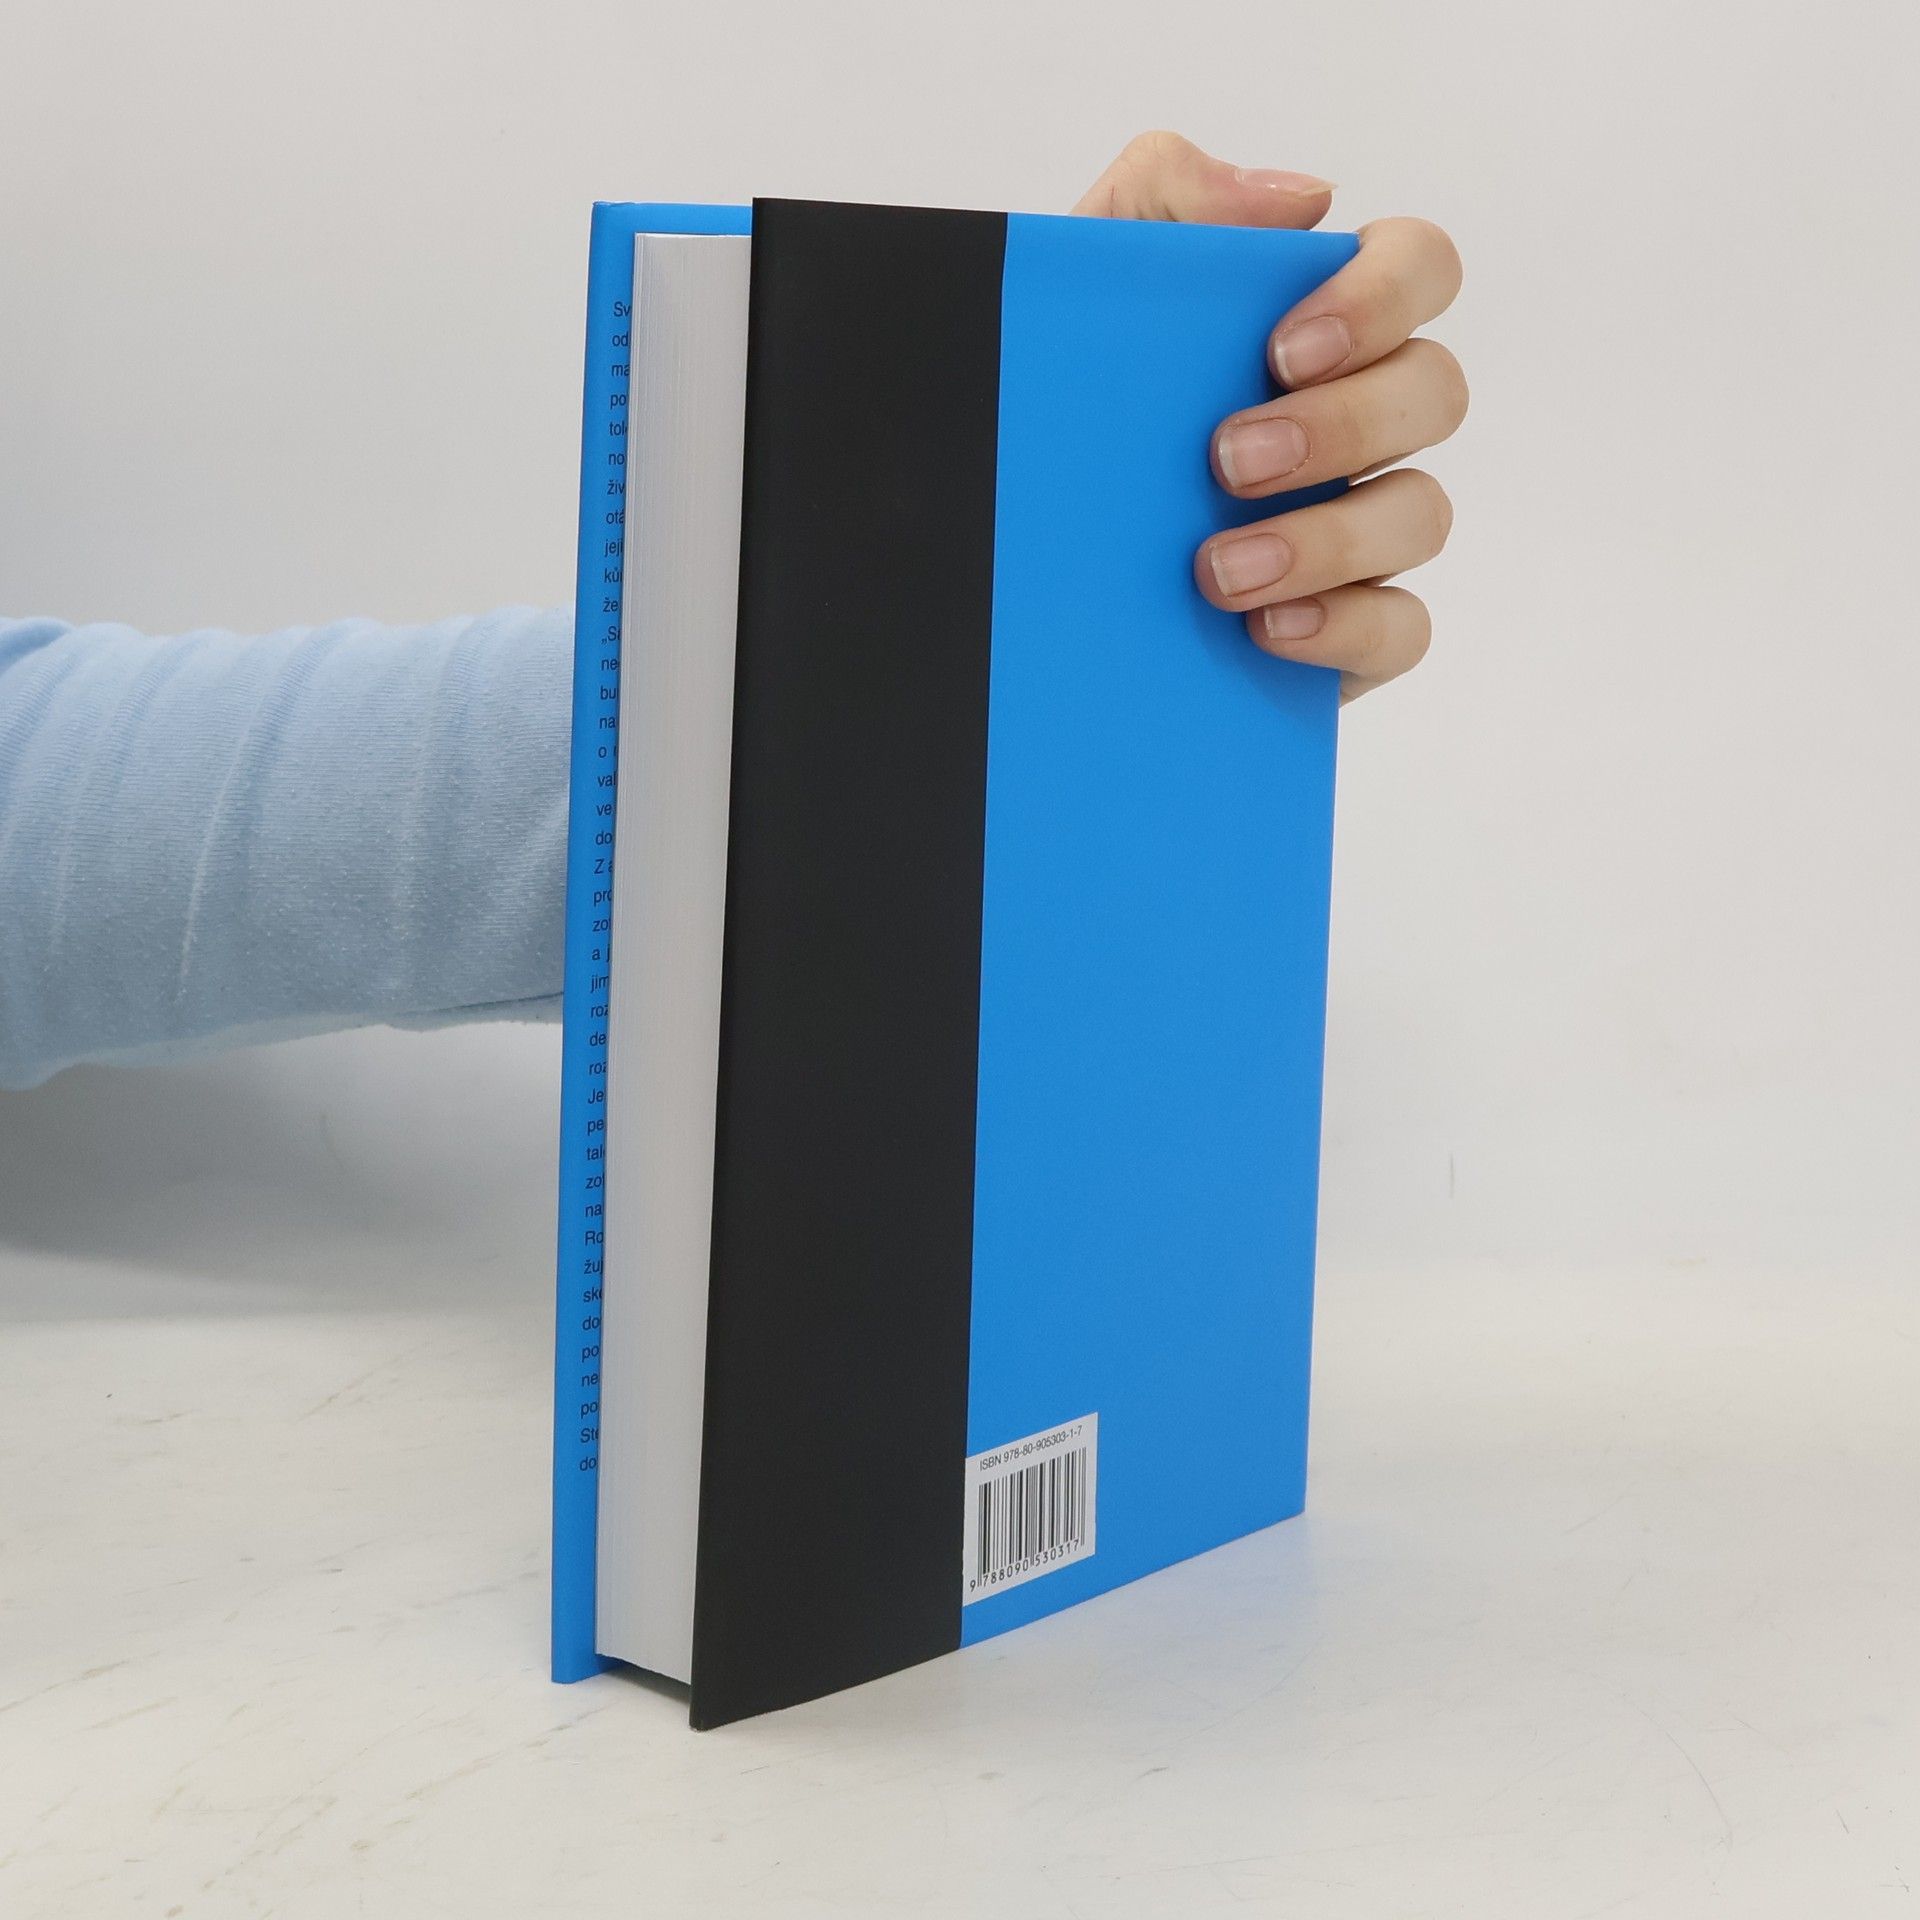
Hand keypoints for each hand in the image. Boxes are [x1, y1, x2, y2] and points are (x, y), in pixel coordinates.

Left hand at [1075, 132, 1465, 702]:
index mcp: (1318, 322)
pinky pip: (1402, 628)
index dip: (1380, 299)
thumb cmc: (1062, 402)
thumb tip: (1302, 199)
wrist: (1003, 548)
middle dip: (1343, 426)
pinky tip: (1266, 629)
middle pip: (1434, 394)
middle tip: (1228, 462)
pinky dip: (1347, 627)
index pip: (1418, 268)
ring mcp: (1361, 524)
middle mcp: (1358, 417)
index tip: (1282, 349)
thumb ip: (1163, 196)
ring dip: (1330, 540)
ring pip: (1422, 515)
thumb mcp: (1078, 287)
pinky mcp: (1347, 624)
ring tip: (1218, 572)